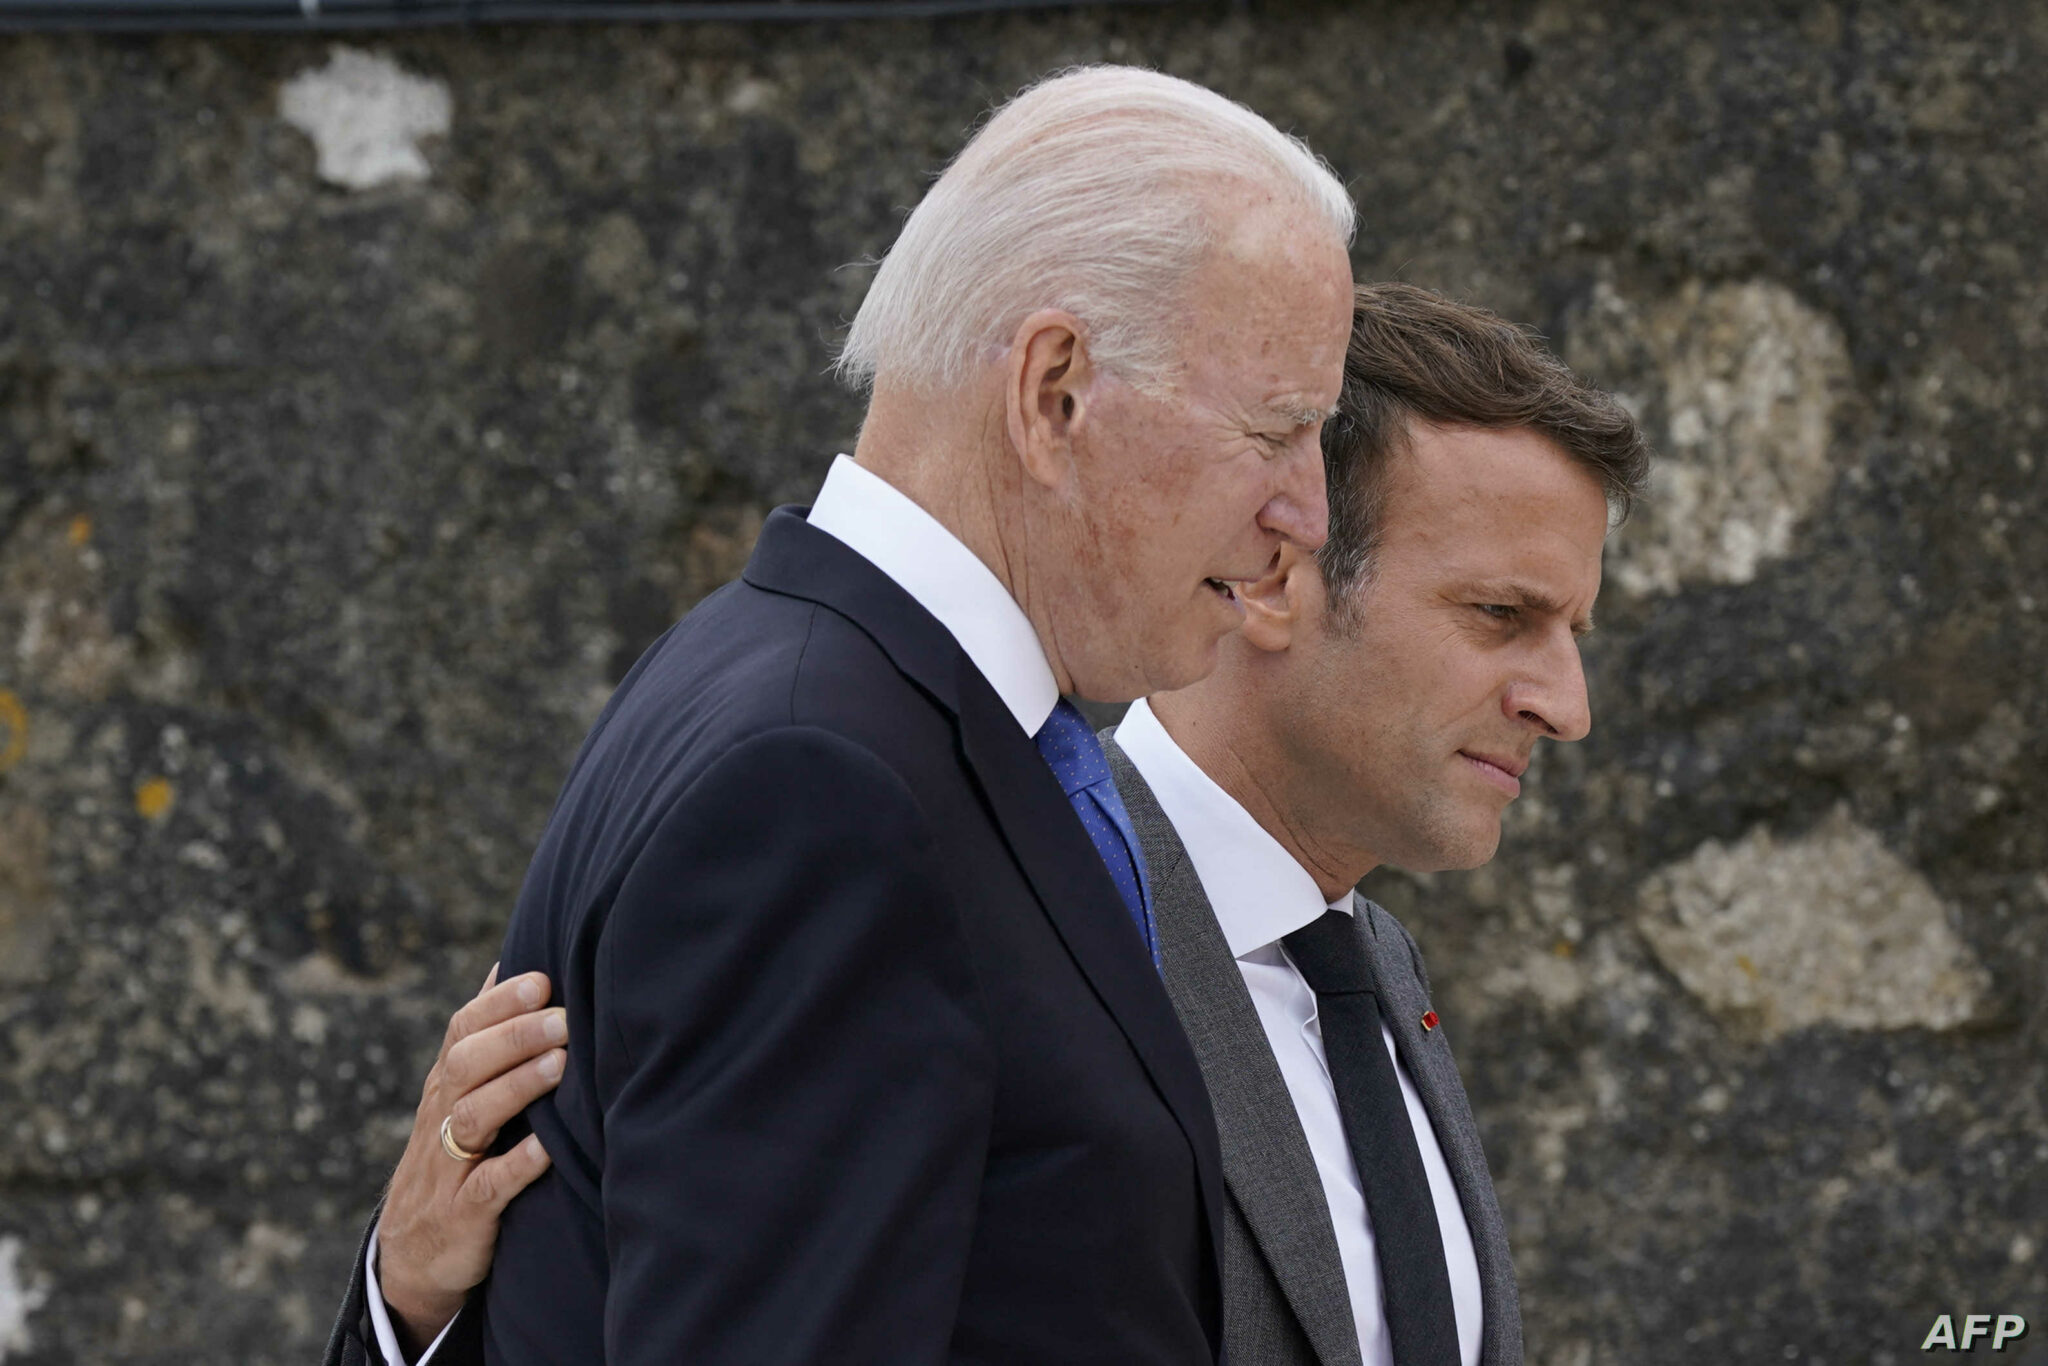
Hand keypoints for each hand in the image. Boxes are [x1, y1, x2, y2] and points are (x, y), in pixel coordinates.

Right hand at [376, 965, 566, 1357]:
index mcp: (446, 1085)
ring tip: (561, 1065)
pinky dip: (517, 1165)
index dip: (498, 1003)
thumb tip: (514, 964)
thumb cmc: (456, 1155)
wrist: (414, 1254)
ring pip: (475, 1116)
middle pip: (468, 1065)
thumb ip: (485, 1036)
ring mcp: (449, 1166)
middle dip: (515, 1036)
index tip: (541, 978)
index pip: (463, 1031)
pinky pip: (488, 1186)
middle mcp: (443, 1117)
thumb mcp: (462, 1095)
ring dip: (518, 1088)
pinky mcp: (464, 1213)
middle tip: (562, 1017)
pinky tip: (547, 1148)